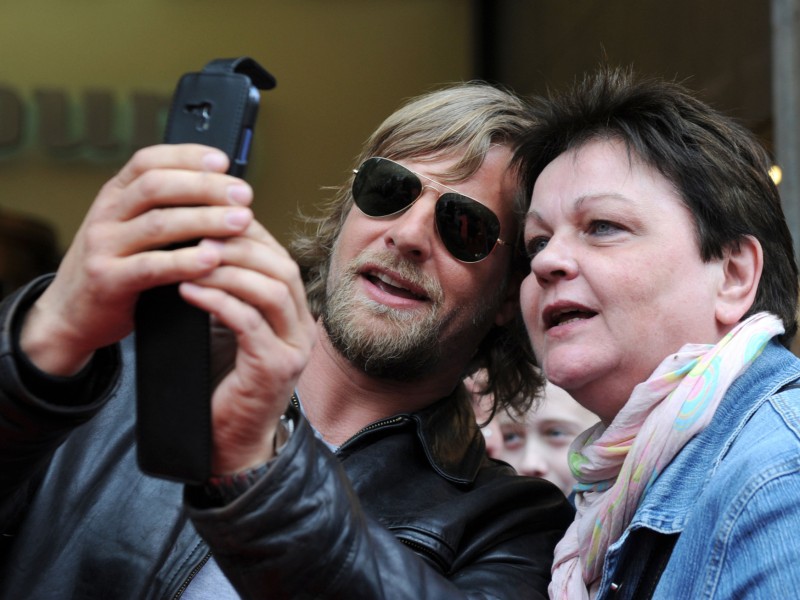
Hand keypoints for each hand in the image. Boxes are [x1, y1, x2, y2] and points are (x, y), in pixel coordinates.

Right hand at [20, 144, 254, 374]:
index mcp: (115, 195)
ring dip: (205, 220)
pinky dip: (185, 262)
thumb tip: (223, 192)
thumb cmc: (116, 267)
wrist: (71, 314)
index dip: (187, 156)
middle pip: (157, 186)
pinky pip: (151, 266)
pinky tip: (212, 259)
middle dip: (205, 186)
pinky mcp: (108, 280)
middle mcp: (106, 214)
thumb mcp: (132, 229)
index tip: (224, 161)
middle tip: (243, 195)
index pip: (149, 161)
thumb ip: (165, 209)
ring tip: (242, 222)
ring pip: (158, 223)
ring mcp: (103, 246)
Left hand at [178, 222, 316, 473]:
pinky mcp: (274, 368)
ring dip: (229, 270)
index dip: (249, 235)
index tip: (211, 220)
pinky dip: (218, 301)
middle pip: (282, 268)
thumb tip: (199, 249)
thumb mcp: (228, 329)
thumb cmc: (222, 383)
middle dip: (240, 246)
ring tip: (191, 260)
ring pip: (272, 290)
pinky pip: (250, 322)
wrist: (227, 442)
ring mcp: (293, 349)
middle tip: (200, 234)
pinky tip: (189, 291)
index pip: (280, 258)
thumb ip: (228, 294)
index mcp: (294, 314)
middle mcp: (302, 328)